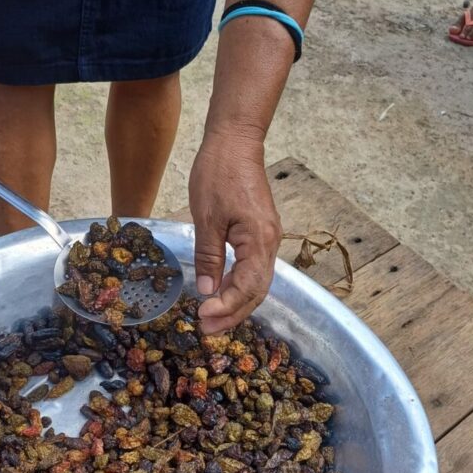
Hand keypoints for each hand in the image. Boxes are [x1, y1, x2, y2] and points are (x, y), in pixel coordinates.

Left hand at [189, 127, 281, 333]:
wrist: (235, 143)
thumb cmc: (219, 173)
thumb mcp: (206, 217)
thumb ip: (209, 255)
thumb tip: (208, 290)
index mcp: (258, 240)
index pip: (247, 287)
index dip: (226, 307)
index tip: (203, 317)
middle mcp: (269, 243)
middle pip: (256, 291)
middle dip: (232, 313)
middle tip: (207, 330)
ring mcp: (267, 239)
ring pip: (257, 283)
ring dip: (236, 303)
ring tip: (212, 319)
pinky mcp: (260, 234)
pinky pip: (253, 269)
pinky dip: (238, 286)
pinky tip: (221, 293)